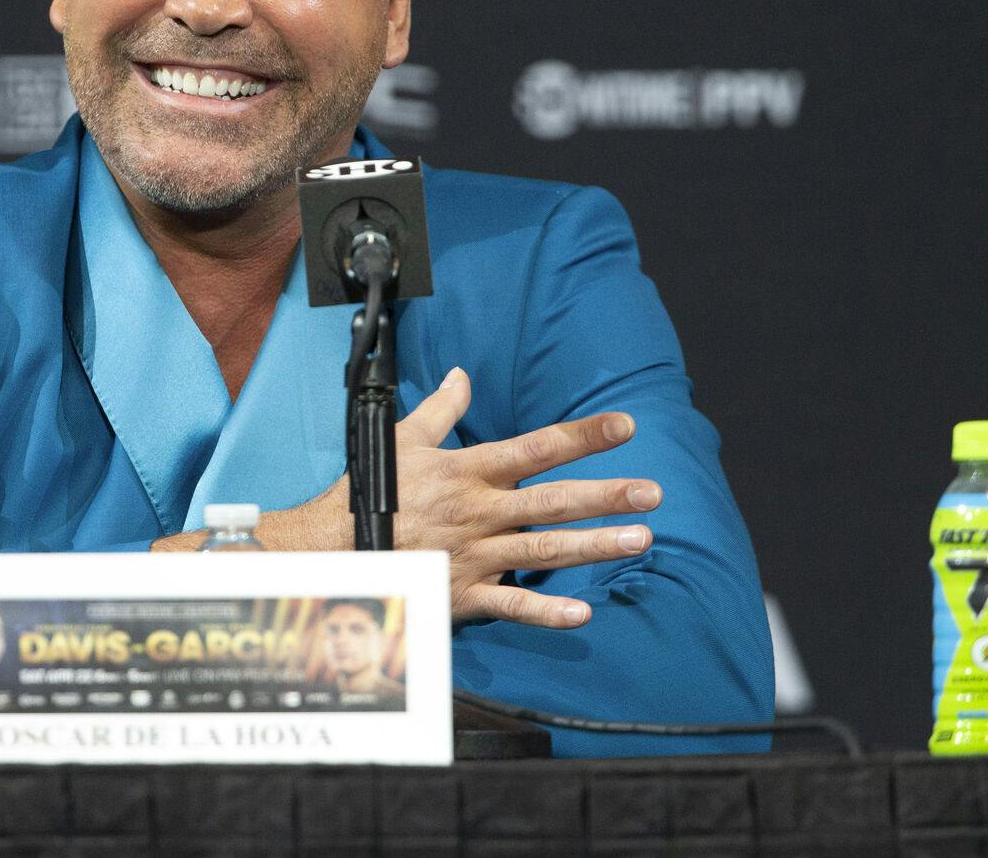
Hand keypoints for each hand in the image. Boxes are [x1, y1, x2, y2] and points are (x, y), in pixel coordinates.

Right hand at [385, 367, 659, 626]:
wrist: (335, 548)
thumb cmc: (372, 492)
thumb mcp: (404, 440)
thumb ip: (441, 409)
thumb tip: (461, 376)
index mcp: (468, 470)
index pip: (535, 447)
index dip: (582, 436)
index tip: (626, 426)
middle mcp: (479, 510)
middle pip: (552, 499)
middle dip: (605, 495)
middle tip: (652, 492)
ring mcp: (475, 553)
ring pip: (543, 548)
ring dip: (594, 545)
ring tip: (640, 539)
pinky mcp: (464, 593)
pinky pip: (511, 604)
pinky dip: (545, 611)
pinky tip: (583, 612)